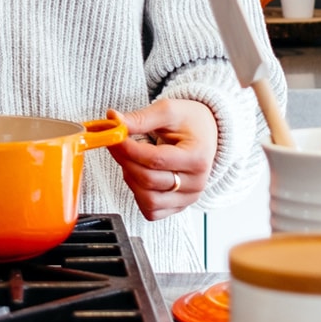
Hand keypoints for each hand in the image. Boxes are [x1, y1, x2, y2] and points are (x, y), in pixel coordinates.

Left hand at [104, 99, 217, 220]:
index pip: (156, 160)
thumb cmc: (189, 121)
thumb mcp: (167, 110)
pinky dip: (138, 195)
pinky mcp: (178, 206)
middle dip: (125, 161)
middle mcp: (196, 183)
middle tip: (115, 144)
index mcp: (197, 158)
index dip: (129, 149)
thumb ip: (140, 118)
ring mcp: (188, 198)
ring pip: (149, 200)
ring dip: (130, 178)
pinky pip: (152, 211)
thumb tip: (114, 120)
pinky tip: (137, 175)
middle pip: (149, 180)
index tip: (114, 137)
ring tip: (129, 159)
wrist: (206, 133)